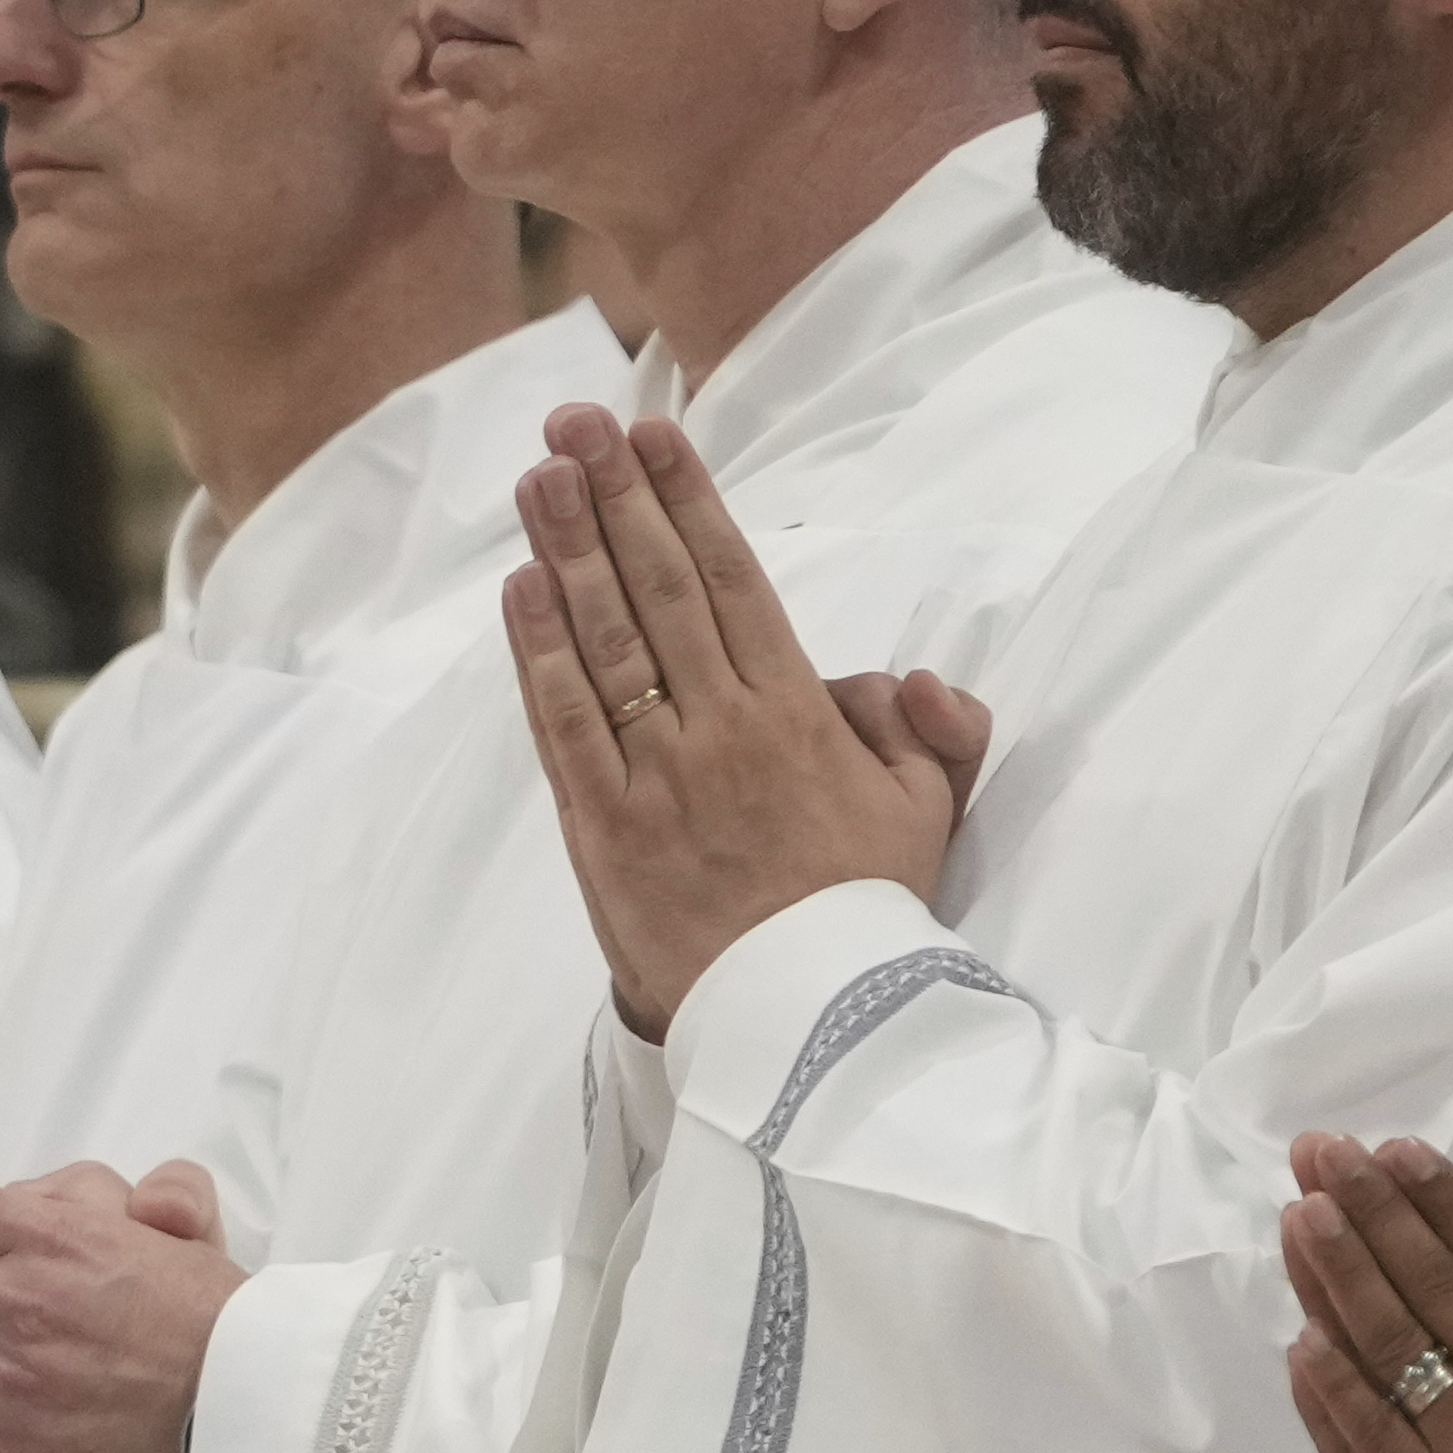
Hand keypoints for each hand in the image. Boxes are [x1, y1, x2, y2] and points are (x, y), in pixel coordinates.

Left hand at [506, 407, 986, 1038]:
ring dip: (567, 552)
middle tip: (574, 424)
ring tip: (539, 478)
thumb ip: (931, 728)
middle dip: (615, 498)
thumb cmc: (864, 912)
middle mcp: (723, 729)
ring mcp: (659, 777)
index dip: (688, 501)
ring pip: (607, 642)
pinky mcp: (605, 828)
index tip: (653, 436)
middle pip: (660, 589)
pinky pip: (565, 725)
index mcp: (799, 715)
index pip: (734, 581)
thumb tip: (911, 673)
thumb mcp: (931, 813)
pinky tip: (521, 588)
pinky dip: (539, 654)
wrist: (804, 1028)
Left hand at [1274, 1134, 1452, 1452]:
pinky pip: (1363, 1438)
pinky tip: (1298, 1337)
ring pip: (1385, 1350)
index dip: (1443, 1203)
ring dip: (1336, 1278)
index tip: (1399, 1150)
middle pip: (1427, 1288)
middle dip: (1370, 1213)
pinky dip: (1330, 1388)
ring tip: (1298, 1214)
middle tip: (1321, 1154)